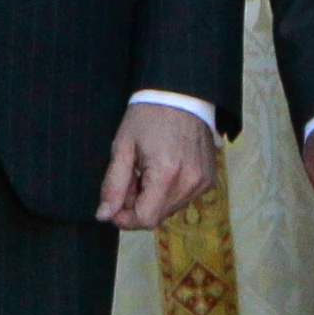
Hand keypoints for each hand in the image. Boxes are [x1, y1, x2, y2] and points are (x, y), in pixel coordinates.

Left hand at [96, 103, 218, 229]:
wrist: (181, 95)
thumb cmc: (148, 116)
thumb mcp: (123, 147)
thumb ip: (113, 185)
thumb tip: (104, 216)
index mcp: (167, 174)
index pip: (145, 219)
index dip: (125, 219)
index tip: (114, 205)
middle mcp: (190, 182)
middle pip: (158, 216)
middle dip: (138, 205)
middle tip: (131, 177)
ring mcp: (203, 181)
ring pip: (170, 209)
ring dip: (154, 199)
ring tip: (147, 170)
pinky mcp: (209, 179)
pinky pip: (184, 198)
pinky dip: (169, 191)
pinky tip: (165, 169)